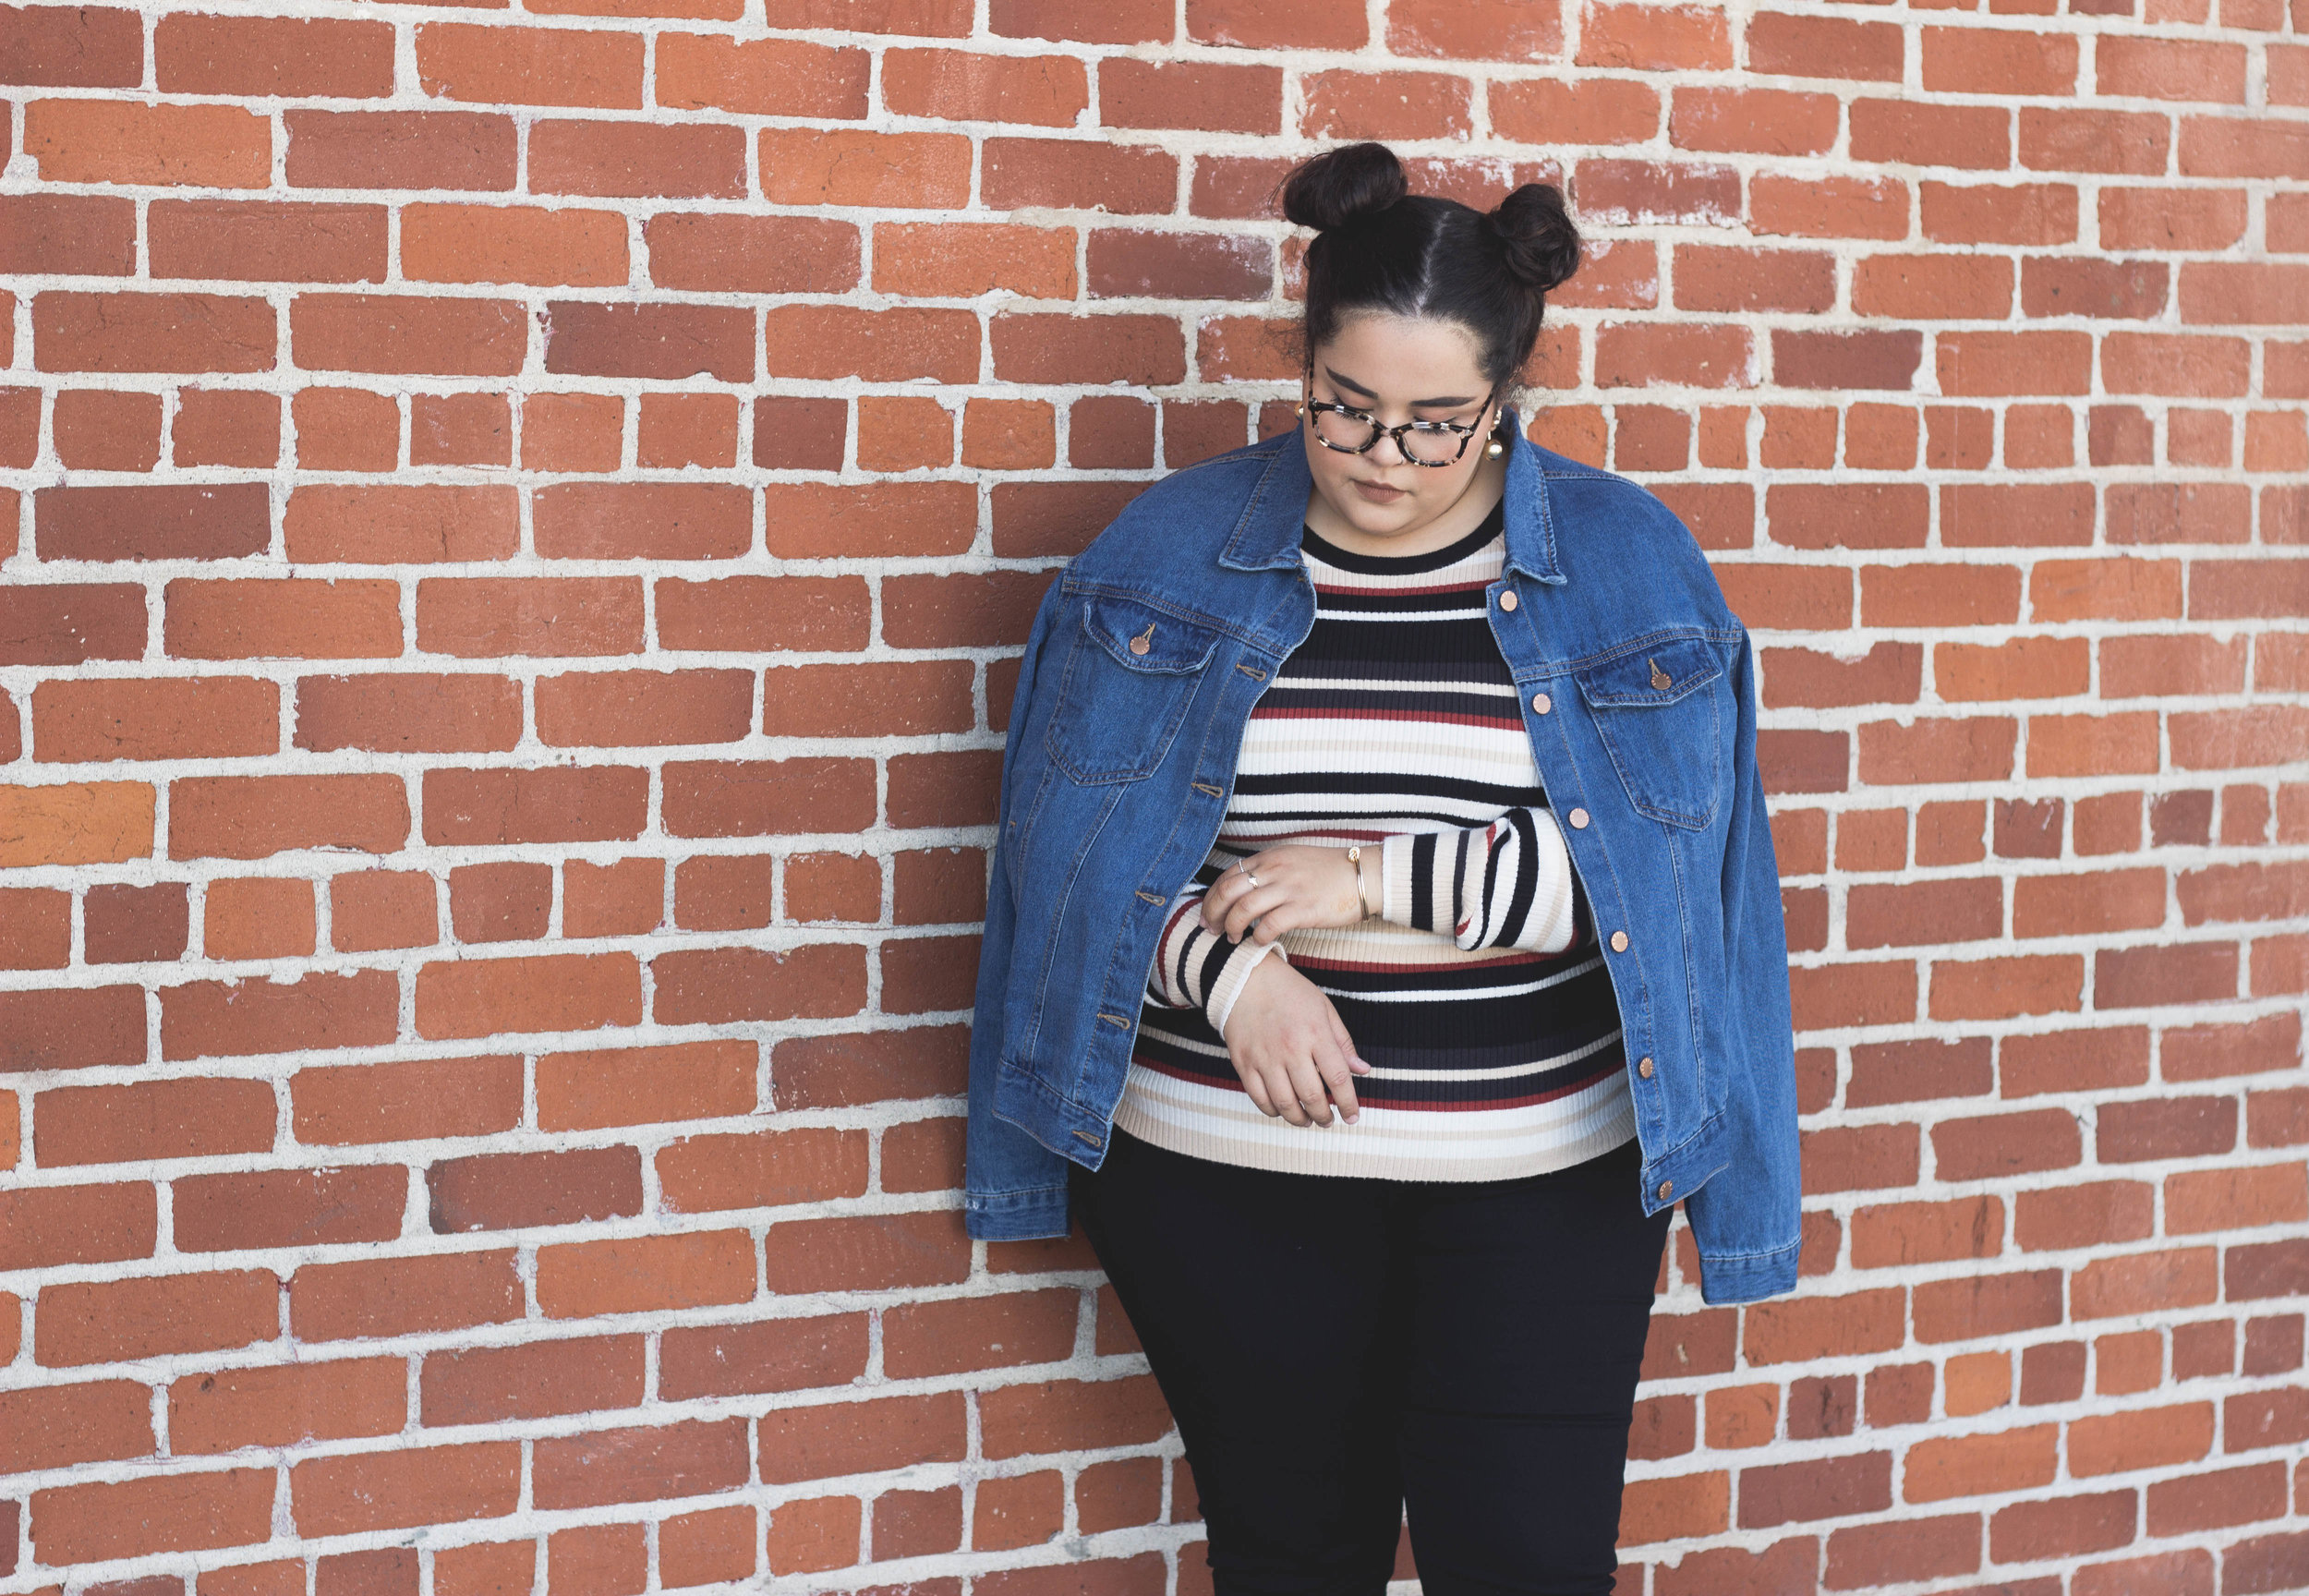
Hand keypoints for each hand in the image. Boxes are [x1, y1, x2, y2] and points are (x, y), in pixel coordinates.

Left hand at [1202, 845, 1368, 946]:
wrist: (1364, 876)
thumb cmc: (1330, 871)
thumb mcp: (1293, 859)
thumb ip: (1268, 871)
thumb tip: (1244, 890)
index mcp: (1270, 857)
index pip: (1227, 876)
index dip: (1212, 898)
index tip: (1208, 914)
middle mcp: (1275, 870)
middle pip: (1227, 892)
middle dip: (1213, 914)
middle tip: (1210, 930)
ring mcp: (1288, 889)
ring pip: (1243, 909)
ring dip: (1231, 928)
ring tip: (1232, 940)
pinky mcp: (1303, 909)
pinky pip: (1269, 925)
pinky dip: (1257, 937)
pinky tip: (1258, 943)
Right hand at [1219, 953, 1370, 1126]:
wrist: (1245, 979)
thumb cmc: (1289, 992)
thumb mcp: (1324, 1009)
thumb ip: (1343, 1043)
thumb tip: (1362, 1070)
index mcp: (1315, 1033)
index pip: (1338, 1078)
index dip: (1348, 1103)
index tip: (1353, 1116)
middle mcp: (1290, 1048)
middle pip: (1311, 1097)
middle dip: (1324, 1116)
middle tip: (1329, 1121)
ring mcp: (1264, 1057)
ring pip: (1285, 1103)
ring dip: (1299, 1119)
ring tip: (1307, 1120)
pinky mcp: (1244, 1062)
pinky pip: (1259, 1098)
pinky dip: (1273, 1111)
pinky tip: (1282, 1110)